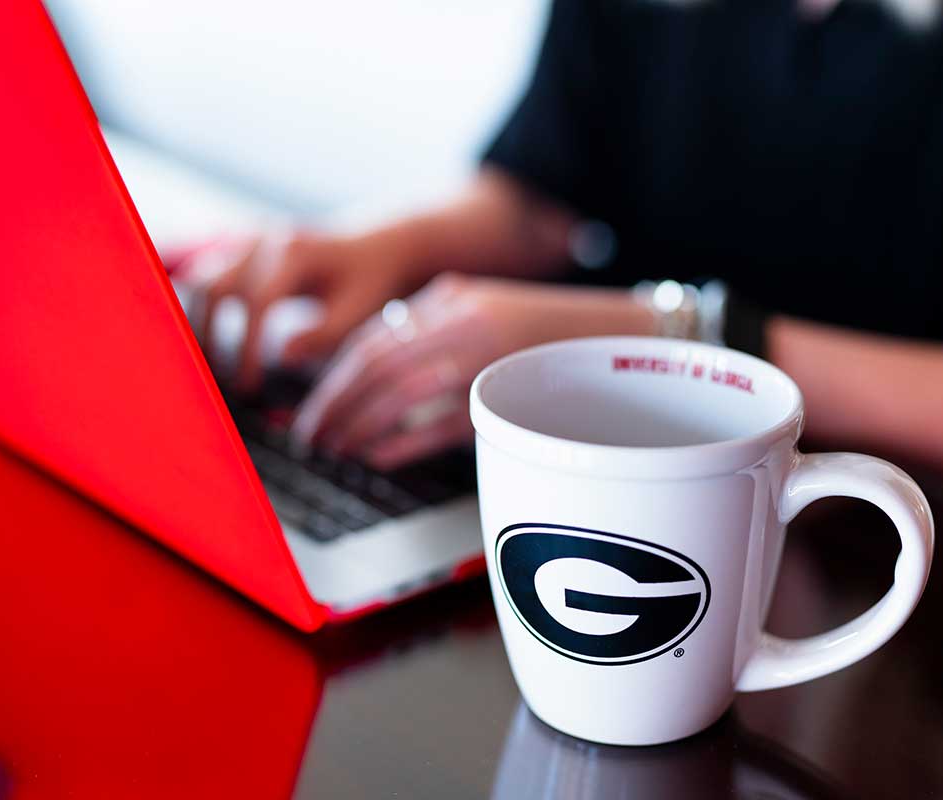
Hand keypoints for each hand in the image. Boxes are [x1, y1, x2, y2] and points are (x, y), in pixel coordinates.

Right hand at [183, 229, 421, 391]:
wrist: (377, 248)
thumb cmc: (370, 284)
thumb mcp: (358, 312)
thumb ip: (324, 336)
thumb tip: (284, 356)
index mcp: (297, 253)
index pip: (258, 301)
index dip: (246, 346)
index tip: (246, 386)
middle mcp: (266, 240)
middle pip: (215, 286)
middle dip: (209, 335)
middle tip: (214, 379)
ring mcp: (251, 239)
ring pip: (203, 278)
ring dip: (199, 322)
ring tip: (207, 363)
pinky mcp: (244, 247)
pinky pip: (209, 275)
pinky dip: (203, 308)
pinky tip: (207, 341)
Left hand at [290, 273, 653, 469]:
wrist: (631, 336)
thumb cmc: (557, 337)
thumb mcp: (491, 316)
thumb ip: (441, 333)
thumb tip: (381, 377)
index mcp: (454, 299)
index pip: (373, 336)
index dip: (335, 376)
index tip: (316, 407)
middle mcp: (464, 318)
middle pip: (374, 362)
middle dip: (334, 403)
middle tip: (311, 436)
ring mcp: (488, 352)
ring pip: (400, 391)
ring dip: (358, 424)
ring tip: (335, 449)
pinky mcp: (513, 389)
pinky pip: (444, 421)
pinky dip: (405, 441)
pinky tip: (378, 456)